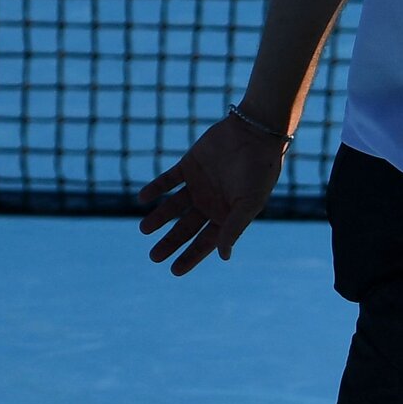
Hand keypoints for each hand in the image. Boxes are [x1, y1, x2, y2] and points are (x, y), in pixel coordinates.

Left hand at [138, 112, 286, 275]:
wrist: (255, 132)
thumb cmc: (259, 171)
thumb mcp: (248, 203)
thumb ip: (234, 228)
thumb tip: (223, 256)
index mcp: (227, 215)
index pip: (205, 242)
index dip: (190, 257)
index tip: (173, 270)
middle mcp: (211, 203)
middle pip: (185, 228)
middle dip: (170, 242)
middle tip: (154, 257)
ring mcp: (199, 184)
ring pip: (174, 206)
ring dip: (159, 218)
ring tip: (144, 229)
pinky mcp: (189, 164)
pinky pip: (168, 180)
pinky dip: (156, 188)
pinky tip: (143, 198)